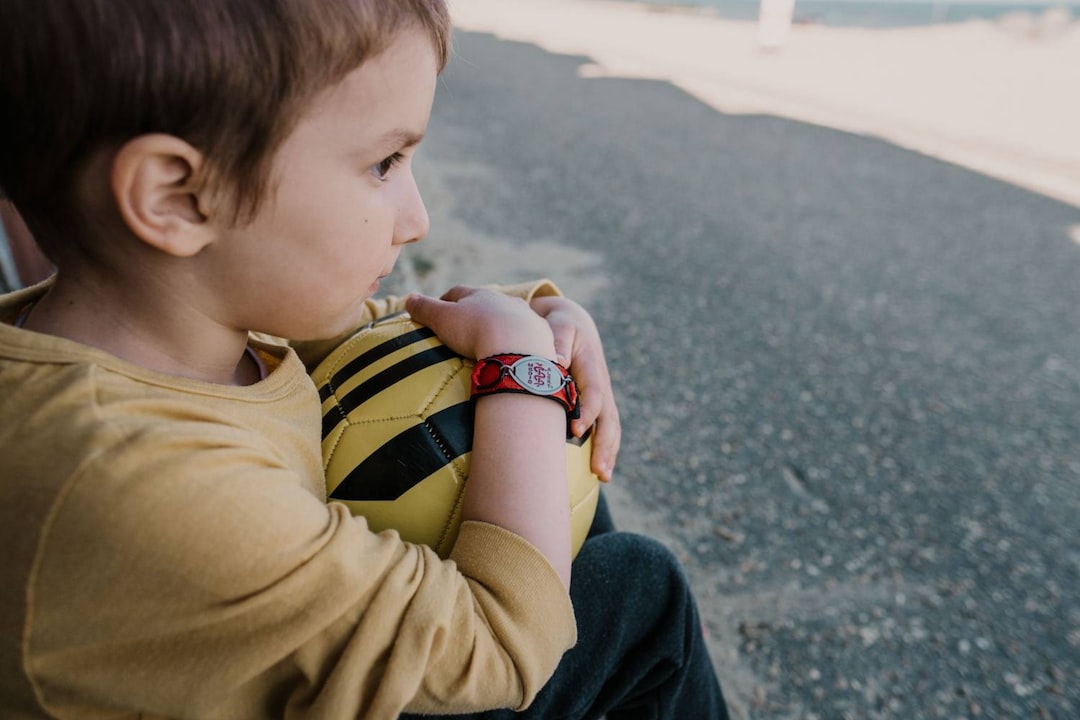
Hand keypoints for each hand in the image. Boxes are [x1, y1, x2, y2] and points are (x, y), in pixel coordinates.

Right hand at [404, 287, 554, 361]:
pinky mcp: (541, 335)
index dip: (445, 301)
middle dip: (476, 312)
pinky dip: (519, 342)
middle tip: (466, 326)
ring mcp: (526, 316)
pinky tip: (516, 352)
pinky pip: (527, 336)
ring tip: (492, 341)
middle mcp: (504, 301)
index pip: (457, 293)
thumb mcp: (443, 319)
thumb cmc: (475, 330)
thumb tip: (408, 298)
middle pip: (486, 303)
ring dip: (500, 326)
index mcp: (479, 294)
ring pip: (510, 317)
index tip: (438, 311)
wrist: (517, 346)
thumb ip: (424, 308)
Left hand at [530, 296, 619, 482]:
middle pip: (609, 418)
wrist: (574, 322)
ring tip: (603, 477)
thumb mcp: (560, 325)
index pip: (594, 394)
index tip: (577, 431)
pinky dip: (606, 448)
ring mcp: (604, 395)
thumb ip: (558, 340)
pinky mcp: (599, 402)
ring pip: (611, 427)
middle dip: (605, 445)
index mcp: (592, 367)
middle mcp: (602, 384)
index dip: (587, 412)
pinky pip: (606, 428)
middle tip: (597, 470)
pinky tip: (600, 470)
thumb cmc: (560, 325)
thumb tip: (558, 360)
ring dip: (609, 452)